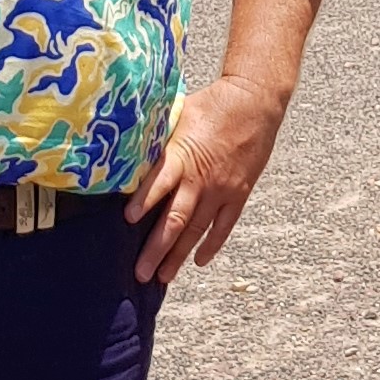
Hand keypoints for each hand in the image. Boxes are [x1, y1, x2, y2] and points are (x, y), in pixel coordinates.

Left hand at [125, 75, 285, 284]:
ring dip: (179, 255)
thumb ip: (155, 138)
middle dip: (156, 249)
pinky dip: (211, 245)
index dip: (143, 201)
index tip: (126, 220)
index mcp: (182, 155)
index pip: (159, 182)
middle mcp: (201, 179)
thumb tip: (124, 148)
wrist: (254, 103)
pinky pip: (224, 226)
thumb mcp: (177, 115)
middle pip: (176, 219)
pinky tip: (199, 261)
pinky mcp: (238, 194)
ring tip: (163, 277)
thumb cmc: (210, 105)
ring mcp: (222, 190)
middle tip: (140, 273)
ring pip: (197, 230)